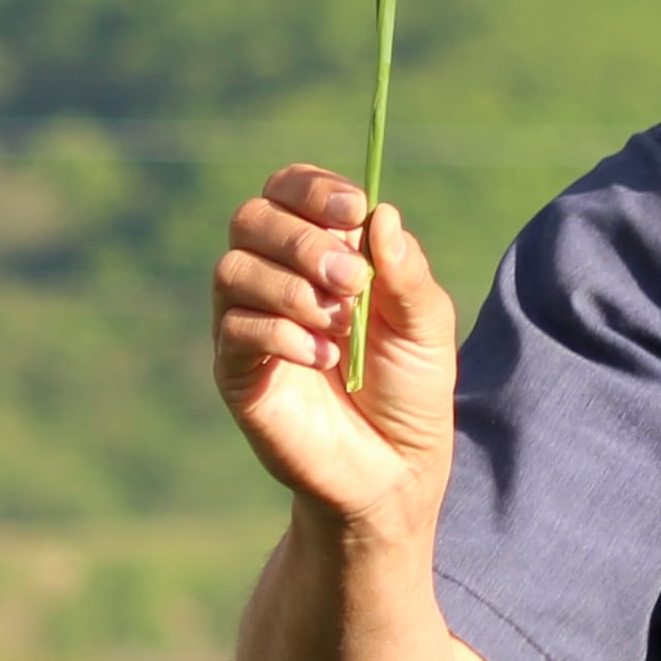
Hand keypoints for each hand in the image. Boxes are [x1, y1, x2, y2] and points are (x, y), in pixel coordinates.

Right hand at [211, 166, 458, 534]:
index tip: (353, 211)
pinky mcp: (235, 370)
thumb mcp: (426, 326)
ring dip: (290, 288)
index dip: (313, 190)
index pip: (289, 190)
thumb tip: (381, 213)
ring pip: (233, 270)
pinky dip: (280, 334)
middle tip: (351, 282)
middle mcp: (275, 276)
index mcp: (320, 251)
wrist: (393, 470)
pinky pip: (234, 329)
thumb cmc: (409, 390)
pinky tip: (323, 360)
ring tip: (339, 325)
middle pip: (252, 219)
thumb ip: (406, 271)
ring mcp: (249, 322)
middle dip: (302, 240)